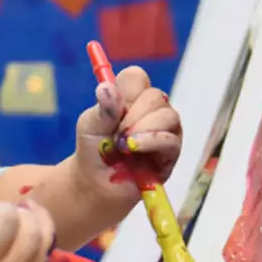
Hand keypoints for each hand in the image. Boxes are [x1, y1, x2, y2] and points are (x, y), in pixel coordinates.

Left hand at [72, 65, 183, 201]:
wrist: (95, 183)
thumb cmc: (94, 149)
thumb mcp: (90, 126)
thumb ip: (103, 109)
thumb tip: (106, 87)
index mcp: (130, 97)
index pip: (137, 77)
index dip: (126, 90)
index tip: (113, 108)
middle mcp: (151, 110)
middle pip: (154, 96)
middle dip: (133, 115)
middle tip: (116, 133)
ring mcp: (164, 130)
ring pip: (167, 115)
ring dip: (142, 129)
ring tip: (124, 145)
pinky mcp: (171, 153)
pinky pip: (171, 139)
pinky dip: (151, 142)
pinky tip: (135, 149)